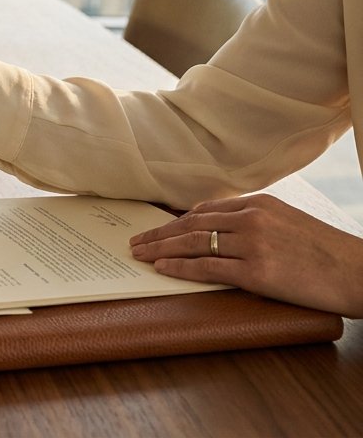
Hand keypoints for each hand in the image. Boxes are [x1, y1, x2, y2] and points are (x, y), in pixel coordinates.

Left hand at [130, 194, 362, 316]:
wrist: (359, 272)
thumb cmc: (325, 252)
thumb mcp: (288, 221)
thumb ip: (255, 220)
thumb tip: (220, 228)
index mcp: (259, 203)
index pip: (205, 210)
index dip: (175, 220)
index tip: (157, 227)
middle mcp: (252, 218)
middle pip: (191, 224)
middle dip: (159, 234)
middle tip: (136, 241)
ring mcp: (253, 244)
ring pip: (193, 244)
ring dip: (161, 249)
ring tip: (141, 254)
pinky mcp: (257, 272)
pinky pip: (207, 267)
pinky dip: (180, 267)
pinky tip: (162, 268)